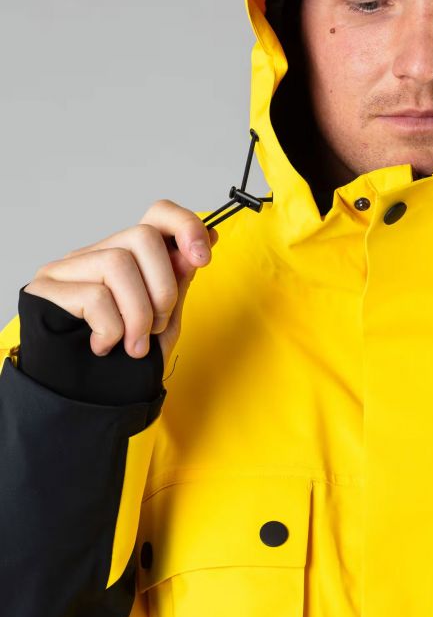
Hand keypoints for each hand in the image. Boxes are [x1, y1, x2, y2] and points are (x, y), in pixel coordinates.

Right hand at [23, 200, 218, 371]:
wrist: (87, 402)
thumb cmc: (125, 361)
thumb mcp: (164, 320)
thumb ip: (179, 281)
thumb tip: (202, 243)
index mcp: (127, 257)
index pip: (157, 214)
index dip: (185, 226)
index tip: (203, 257)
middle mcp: (95, 254)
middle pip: (142, 236)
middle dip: (164, 287)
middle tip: (159, 326)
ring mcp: (66, 269)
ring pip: (118, 263)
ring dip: (139, 312)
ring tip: (135, 344)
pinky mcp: (44, 291)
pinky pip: (94, 295)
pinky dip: (112, 329)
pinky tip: (104, 347)